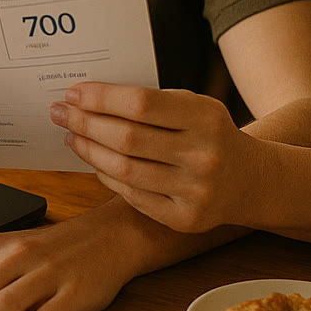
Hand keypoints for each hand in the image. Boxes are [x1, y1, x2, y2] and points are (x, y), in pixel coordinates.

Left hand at [50, 82, 266, 232]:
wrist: (251, 180)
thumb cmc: (210, 134)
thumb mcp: (196, 106)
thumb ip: (153, 102)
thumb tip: (92, 99)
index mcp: (205, 118)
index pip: (142, 104)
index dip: (102, 98)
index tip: (74, 93)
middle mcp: (202, 155)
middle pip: (127, 138)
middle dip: (85, 122)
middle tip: (60, 112)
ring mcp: (194, 191)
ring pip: (124, 170)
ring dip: (89, 150)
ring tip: (71, 135)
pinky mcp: (185, 218)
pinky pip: (132, 195)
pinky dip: (107, 176)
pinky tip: (93, 161)